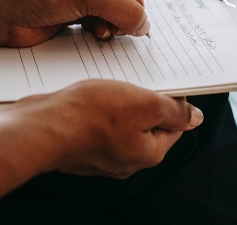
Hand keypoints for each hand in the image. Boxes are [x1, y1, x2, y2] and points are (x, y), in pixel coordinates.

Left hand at [0, 0, 151, 47]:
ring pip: (123, 4)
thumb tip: (144, 25)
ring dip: (116, 19)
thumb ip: (123, 8)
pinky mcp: (81, 7)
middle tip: (112, 17)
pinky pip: (109, 18)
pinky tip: (93, 32)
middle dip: (125, 4)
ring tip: (100, 29)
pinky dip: (106, 28)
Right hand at [0, 79, 203, 218]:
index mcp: (148, 153)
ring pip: (122, 121)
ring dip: (121, 100)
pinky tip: (92, 93)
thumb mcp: (145, 104)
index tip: (167, 82)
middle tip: (137, 78)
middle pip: (147, 123)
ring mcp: (101, 154)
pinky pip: (99, 123)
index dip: (174, 101)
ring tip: (112, 83)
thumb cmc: (92, 115)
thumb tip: (195, 118)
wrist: (41, 126)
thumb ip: (174, 111)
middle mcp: (126, 159)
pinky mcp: (81, 145)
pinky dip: (99, 107)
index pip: (174, 126)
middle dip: (145, 99)